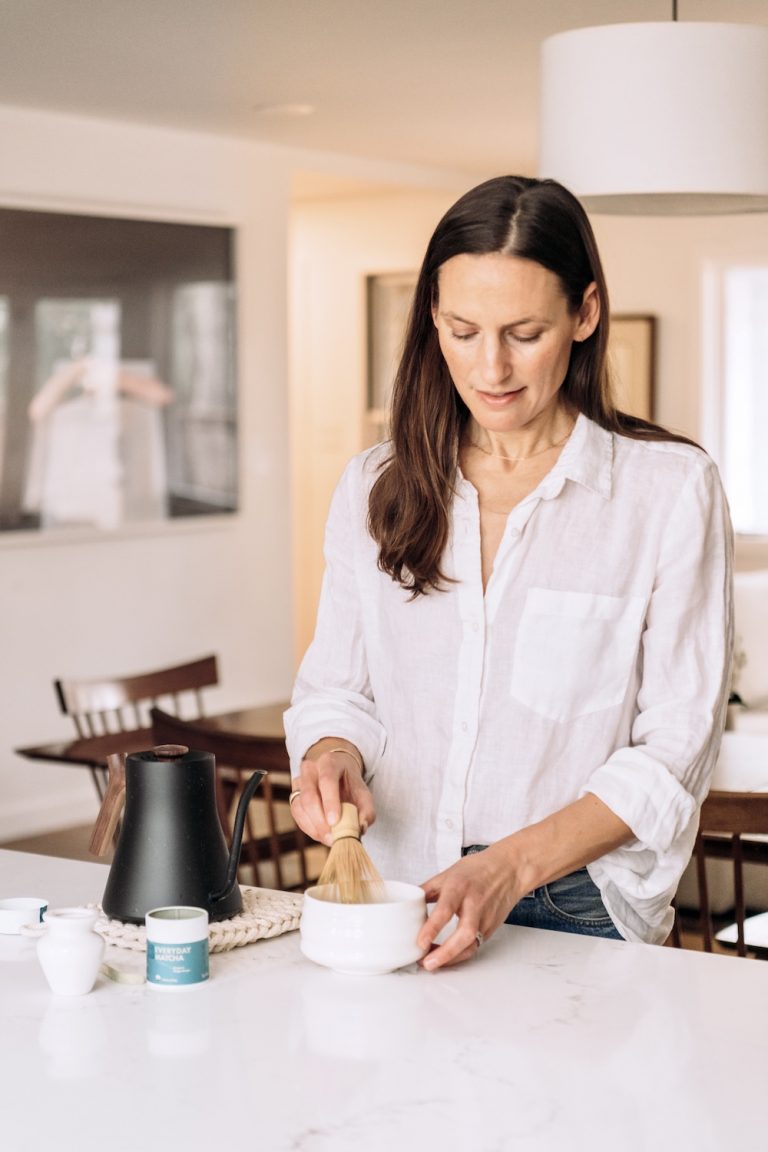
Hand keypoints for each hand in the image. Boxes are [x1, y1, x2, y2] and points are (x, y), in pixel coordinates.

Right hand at [289, 740, 374, 846]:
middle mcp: (310, 769)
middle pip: (309, 795)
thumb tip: (362, 828)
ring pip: (299, 806)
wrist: (336, 773)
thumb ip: (366, 809)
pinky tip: (320, 835)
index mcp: (329, 762)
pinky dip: (308, 828)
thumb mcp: (363, 792)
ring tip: (328, 839)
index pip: (327, 780)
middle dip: (319, 820)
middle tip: (331, 837)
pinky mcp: (294, 795)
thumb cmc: (350, 784)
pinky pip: (297, 814)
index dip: (330, 802)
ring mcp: (299, 782)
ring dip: (313, 827)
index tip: (334, 822)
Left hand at [417, 842, 522, 970]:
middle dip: (445, 952)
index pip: (445, 909)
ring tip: (432, 963)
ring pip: (471, 945)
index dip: (432, 928)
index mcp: (460, 887)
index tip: (419, 942)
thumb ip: (427, 890)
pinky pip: (474, 946)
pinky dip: (459, 955)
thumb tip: (407, 904)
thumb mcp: (448, 873)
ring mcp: (485, 918)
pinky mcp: (490, 928)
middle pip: (464, 933)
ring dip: (451, 958)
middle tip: (427, 962)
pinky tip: (446, 957)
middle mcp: (474, 903)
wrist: (509, 870)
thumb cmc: (478, 869)